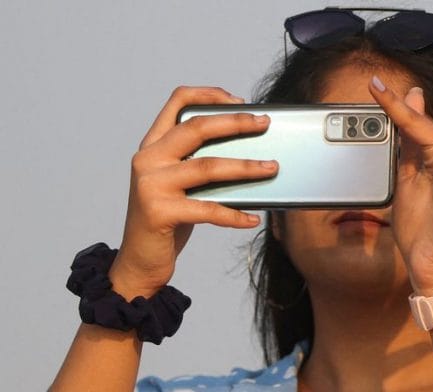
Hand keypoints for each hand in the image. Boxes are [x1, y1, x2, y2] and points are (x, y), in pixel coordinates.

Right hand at [109, 87, 278, 298]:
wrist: (139, 260)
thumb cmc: (167, 219)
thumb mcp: (179, 184)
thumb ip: (199, 163)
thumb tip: (247, 152)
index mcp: (152, 146)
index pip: (177, 102)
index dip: (209, 94)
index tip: (239, 101)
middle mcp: (148, 159)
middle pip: (197, 128)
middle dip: (236, 122)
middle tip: (264, 124)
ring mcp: (151, 185)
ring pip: (208, 166)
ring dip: (246, 167)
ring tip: (272, 168)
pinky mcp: (159, 212)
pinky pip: (209, 209)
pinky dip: (235, 215)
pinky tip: (253, 218)